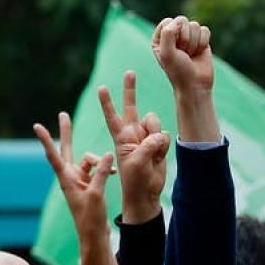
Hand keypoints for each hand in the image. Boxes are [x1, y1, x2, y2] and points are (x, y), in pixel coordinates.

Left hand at [34, 113, 115, 241]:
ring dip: (100, 162)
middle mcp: (70, 177)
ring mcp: (79, 180)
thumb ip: (102, 172)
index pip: (53, 155)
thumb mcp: (97, 193)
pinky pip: (97, 169)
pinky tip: (116, 172)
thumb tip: (107, 154)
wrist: (94, 235)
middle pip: (67, 149)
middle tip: (63, 114)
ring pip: (89, 160)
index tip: (38, 126)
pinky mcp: (89, 184)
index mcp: (66, 179)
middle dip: (67, 132)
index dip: (46, 140)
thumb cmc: (91, 218)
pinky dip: (106, 168)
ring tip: (113, 171)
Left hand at [99, 71, 168, 223]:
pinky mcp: (157, 143)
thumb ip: (148, 145)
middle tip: (129, 72)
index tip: (101, 88)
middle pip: (131, 106)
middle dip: (130, 90)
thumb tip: (159, 134)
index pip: (112, 116)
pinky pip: (164, 135)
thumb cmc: (135, 181)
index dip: (107, 103)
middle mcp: (132, 134)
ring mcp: (145, 138)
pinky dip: (164, 146)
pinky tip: (159, 157)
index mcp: (120, 138)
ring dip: (156, 135)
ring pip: (154, 122)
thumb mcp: (137, 163)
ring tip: (153, 152)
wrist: (146, 192)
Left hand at [152, 15, 212, 95]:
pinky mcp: (201, 39)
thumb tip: (180, 20)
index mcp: (160, 37)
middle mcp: (173, 35)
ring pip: (195, 25)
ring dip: (193, 42)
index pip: (168, 21)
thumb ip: (168, 33)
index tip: (173, 50)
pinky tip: (199, 53)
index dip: (173, 34)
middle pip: (182, 20)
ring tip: (190, 55)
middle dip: (185, 38)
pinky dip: (203, 42)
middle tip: (183, 53)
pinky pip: (205, 30)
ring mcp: (188, 36)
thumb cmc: (178, 71)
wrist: (195, 84)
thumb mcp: (167, 53)